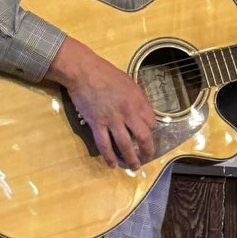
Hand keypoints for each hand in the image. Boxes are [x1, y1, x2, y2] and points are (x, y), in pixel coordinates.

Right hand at [46, 37, 156, 169]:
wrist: (84, 71)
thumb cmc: (107, 74)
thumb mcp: (130, 83)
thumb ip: (138, 99)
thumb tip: (143, 112)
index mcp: (138, 101)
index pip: (152, 122)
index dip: (151, 131)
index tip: (148, 136)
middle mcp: (128, 113)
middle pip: (143, 137)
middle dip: (147, 151)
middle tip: (147, 157)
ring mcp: (112, 120)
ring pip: (125, 145)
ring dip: (130, 159)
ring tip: (133, 166)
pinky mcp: (97, 124)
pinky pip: (104, 145)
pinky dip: (109, 157)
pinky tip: (112, 164)